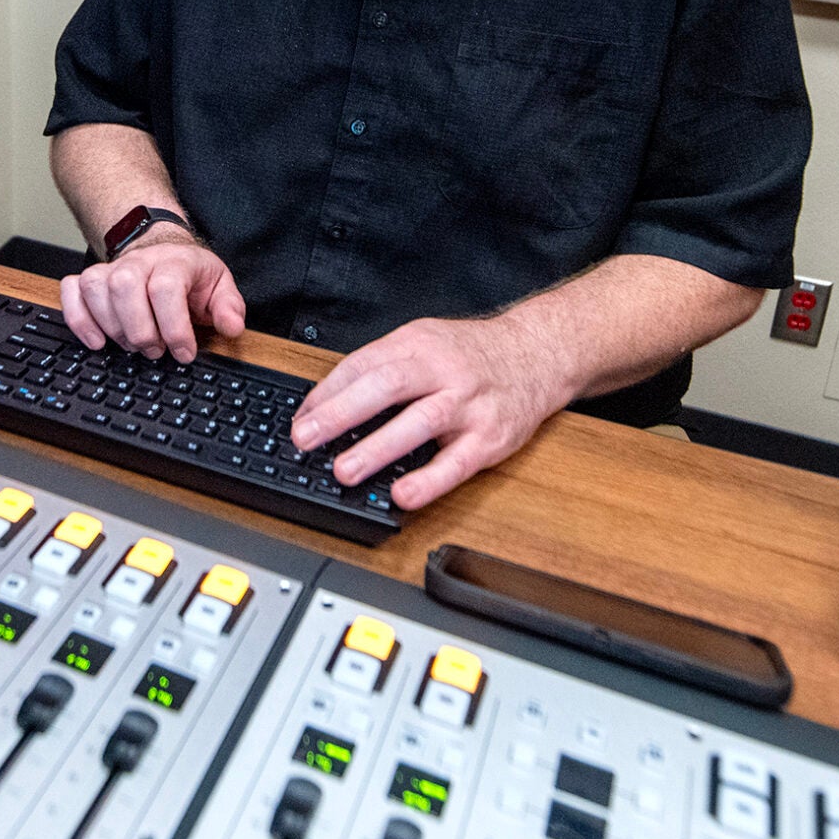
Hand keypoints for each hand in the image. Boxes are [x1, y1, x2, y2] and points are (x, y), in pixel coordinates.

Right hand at [60, 229, 245, 362]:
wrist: (164, 251)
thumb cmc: (190, 275)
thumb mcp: (219, 287)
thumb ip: (229, 307)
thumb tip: (231, 327)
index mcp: (175, 262)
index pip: (166, 288)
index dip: (174, 327)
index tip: (183, 353)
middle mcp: (139, 262)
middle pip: (125, 287)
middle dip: (140, 330)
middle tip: (155, 351)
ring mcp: (111, 269)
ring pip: (96, 288)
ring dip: (113, 327)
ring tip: (132, 346)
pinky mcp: (91, 279)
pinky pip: (72, 290)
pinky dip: (78, 318)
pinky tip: (97, 341)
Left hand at [288, 316, 572, 509]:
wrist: (538, 353)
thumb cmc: (471, 355)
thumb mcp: (422, 343)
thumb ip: (380, 369)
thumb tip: (325, 406)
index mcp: (417, 345)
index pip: (363, 366)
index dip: (326, 394)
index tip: (300, 420)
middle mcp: (442, 370)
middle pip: (386, 386)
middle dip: (341, 414)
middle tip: (306, 439)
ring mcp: (467, 403)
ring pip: (420, 422)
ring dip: (379, 447)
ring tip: (344, 470)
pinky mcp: (490, 437)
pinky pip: (457, 462)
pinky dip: (430, 481)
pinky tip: (404, 495)